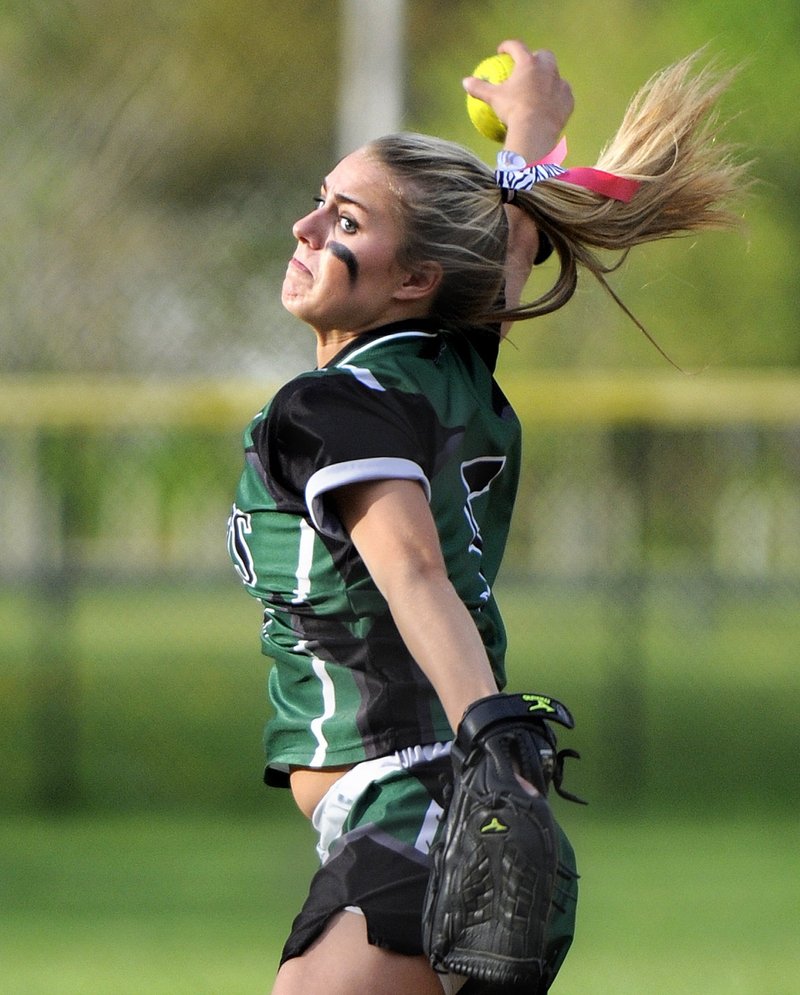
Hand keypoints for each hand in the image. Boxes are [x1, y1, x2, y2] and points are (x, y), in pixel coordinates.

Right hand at [463, 40, 573, 161]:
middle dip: (536, 58)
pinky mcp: (568, 100)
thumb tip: (465, 82)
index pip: (517, 47)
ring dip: (548, 78)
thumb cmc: (513, 111)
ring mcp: (560, 84)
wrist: (535, 131)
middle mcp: (547, 69)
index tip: (502, 51)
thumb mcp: (493, 99)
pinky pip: (563, 95)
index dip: (508, 47)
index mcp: (528, 63)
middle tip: (528, 68)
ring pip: (555, 75)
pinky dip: (556, 98)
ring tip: (540, 88)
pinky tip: (551, 105)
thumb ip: (480, 88)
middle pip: (543, 56)